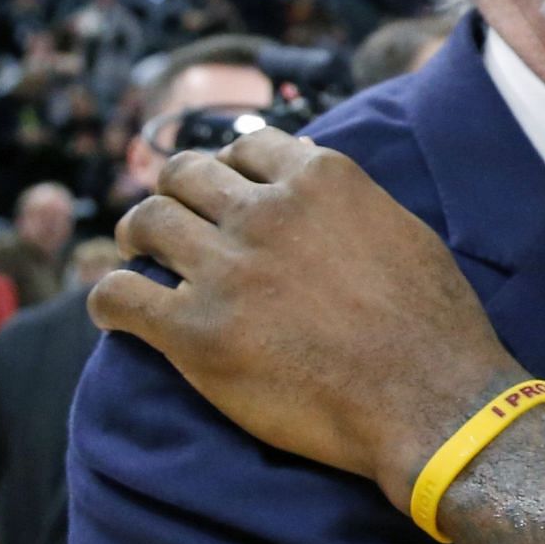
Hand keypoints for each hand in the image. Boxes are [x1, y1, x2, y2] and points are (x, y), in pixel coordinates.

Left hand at [94, 129, 524, 511]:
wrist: (429, 398)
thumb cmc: (434, 321)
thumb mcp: (403, 231)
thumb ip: (349, 204)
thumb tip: (316, 193)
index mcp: (322, 180)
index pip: (249, 145)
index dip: (231, 166)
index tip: (226, 191)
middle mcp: (268, 211)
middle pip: (185, 173)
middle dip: (175, 193)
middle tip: (173, 222)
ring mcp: (228, 269)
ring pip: (146, 222)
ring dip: (137, 237)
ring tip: (141, 258)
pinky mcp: (195, 331)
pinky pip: (117, 295)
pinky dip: (110, 300)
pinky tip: (120, 313)